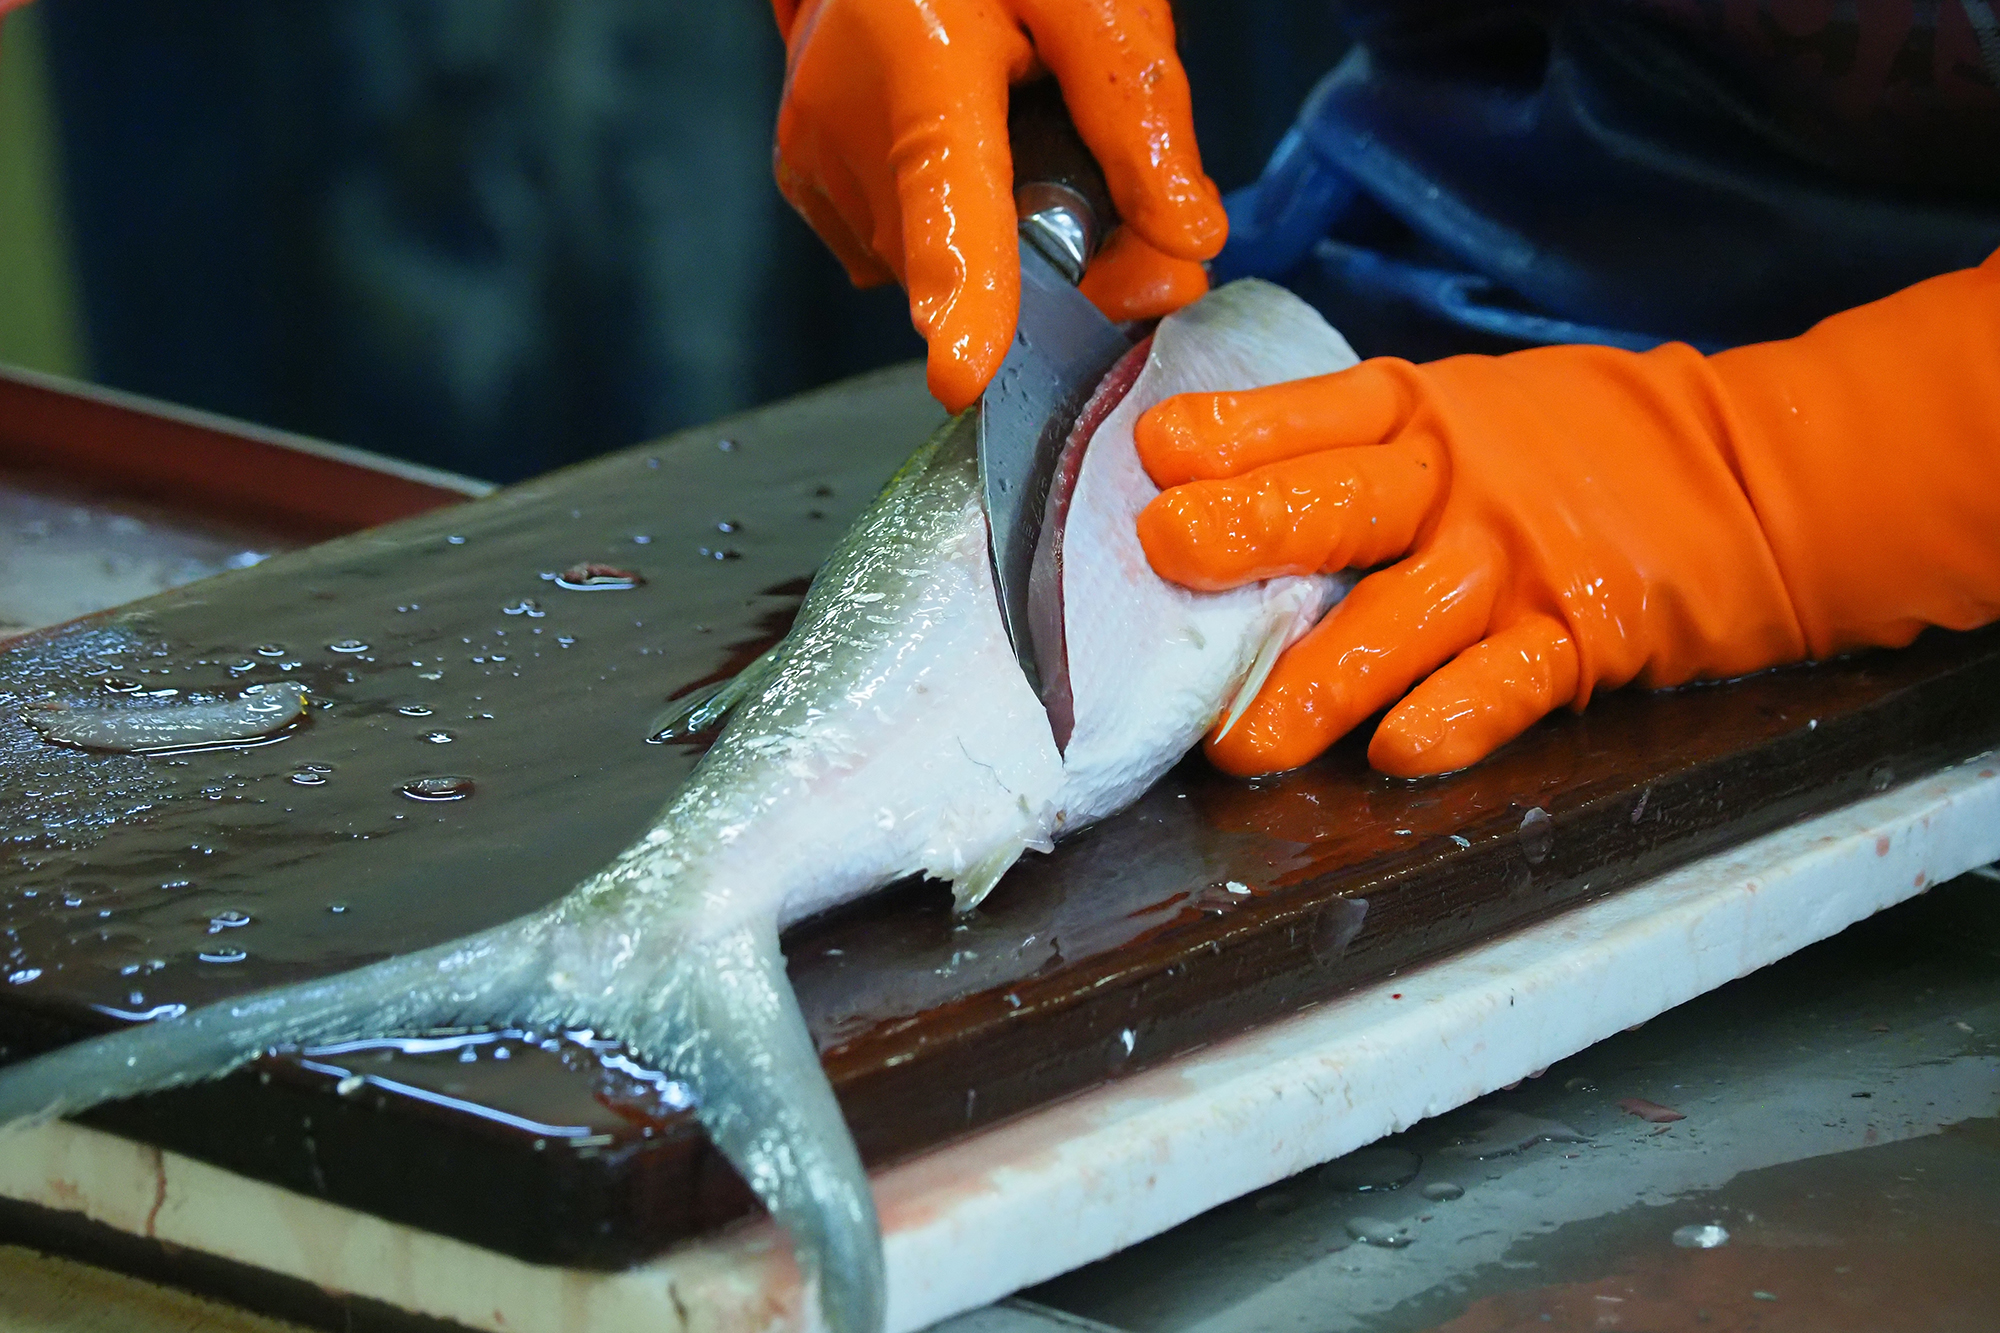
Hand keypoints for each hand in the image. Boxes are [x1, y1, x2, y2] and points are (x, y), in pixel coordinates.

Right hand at [771, 0, 1225, 409]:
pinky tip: (966, 149)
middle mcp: (849, 120)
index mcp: (924, 57)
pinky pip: (902, 248)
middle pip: (970, 252)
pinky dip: (952, 225)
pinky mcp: (803, 182)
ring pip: (939, 261)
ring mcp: (817, 160)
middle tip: (1109, 187)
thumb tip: (1187, 238)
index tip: (963, 373)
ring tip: (1011, 129)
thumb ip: (1139, 108)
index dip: (965, 290)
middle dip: (1056, 253)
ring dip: (1000, 232)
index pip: (949, 191)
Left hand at [1134, 256, 1999, 777]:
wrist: (1758, 476)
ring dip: (1318, 683)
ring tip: (1243, 742)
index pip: (1316, 416)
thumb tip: (1206, 484)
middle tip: (1167, 550)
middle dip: (1252, 527)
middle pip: (1341, 503)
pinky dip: (1454, 719)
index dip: (1236, 432)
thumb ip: (1357, 444)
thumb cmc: (1578, 445)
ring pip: (1401, 619)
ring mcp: (1515, 563)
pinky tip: (1398, 752)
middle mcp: (1456, 484)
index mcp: (1418, 414)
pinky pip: (1505, 684)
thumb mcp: (1468, 409)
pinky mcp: (1580, 636)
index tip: (1156, 453)